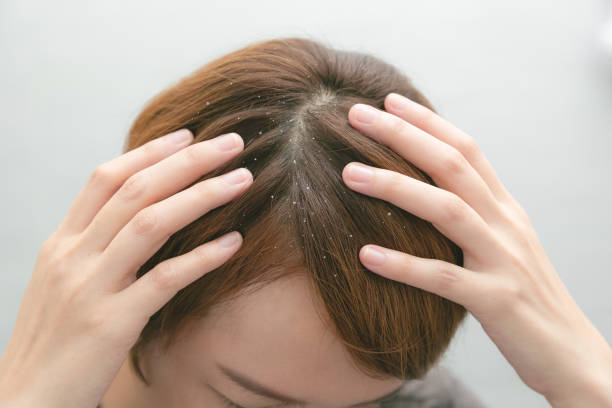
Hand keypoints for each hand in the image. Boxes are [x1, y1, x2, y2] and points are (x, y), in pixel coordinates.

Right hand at [0, 129, 251, 407]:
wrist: (26, 402)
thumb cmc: (53, 342)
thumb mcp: (63, 284)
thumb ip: (94, 249)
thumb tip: (138, 218)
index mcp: (61, 243)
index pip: (106, 179)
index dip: (149, 152)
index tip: (188, 136)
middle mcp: (72, 256)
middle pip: (135, 190)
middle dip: (187, 162)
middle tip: (231, 142)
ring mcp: (90, 288)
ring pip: (151, 223)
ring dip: (201, 196)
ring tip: (241, 180)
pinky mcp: (111, 324)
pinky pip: (165, 279)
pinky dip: (203, 257)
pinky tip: (233, 243)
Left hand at [341, 94, 611, 407]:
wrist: (570, 352)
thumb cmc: (526, 296)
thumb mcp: (504, 244)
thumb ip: (474, 214)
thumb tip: (428, 190)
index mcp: (505, 208)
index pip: (466, 149)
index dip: (426, 121)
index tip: (387, 101)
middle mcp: (505, 224)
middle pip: (451, 166)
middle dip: (402, 135)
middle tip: (355, 115)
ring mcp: (502, 260)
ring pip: (447, 210)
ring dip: (395, 187)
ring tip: (348, 173)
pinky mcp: (495, 300)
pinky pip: (444, 278)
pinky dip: (403, 265)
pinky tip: (365, 255)